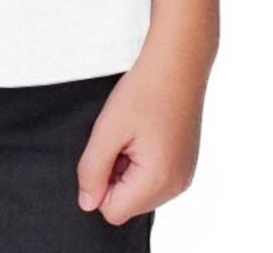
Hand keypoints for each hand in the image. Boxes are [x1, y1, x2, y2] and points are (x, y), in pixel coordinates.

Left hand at [75, 44, 210, 225]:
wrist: (178, 62)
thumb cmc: (143, 91)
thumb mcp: (107, 129)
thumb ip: (92, 170)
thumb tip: (87, 203)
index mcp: (158, 181)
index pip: (112, 210)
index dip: (99, 181)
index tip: (107, 147)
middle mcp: (176, 186)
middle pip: (127, 203)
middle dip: (115, 174)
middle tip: (121, 136)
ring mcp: (184, 176)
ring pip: (139, 191)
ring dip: (128, 168)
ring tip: (134, 132)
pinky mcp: (185, 165)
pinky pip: (154, 178)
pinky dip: (143, 161)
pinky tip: (146, 132)